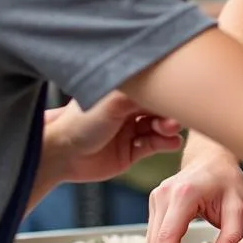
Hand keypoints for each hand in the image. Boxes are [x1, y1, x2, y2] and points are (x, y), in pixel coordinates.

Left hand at [44, 92, 181, 184]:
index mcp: (123, 92)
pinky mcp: (133, 151)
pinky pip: (156, 145)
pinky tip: (170, 142)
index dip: (168, 90)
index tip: (182, 93)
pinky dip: (166, 143)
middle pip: (161, 107)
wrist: (60, 156)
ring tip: (169, 129)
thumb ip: (141, 94)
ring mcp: (132, 130)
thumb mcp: (112, 102)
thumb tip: (169, 86)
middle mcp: (129, 109)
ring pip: (161, 126)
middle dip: (171, 110)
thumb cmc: (80, 123)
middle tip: (174, 116)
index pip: (154, 87)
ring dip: (169, 127)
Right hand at [147, 157, 242, 242]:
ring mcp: (156, 198)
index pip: (169, 239)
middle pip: (156, 242)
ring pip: (152, 239)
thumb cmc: (228, 180)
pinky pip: (154, 231)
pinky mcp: (155, 202)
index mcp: (183, 196)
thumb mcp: (238, 207)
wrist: (214, 157)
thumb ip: (232, 234)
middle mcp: (164, 195)